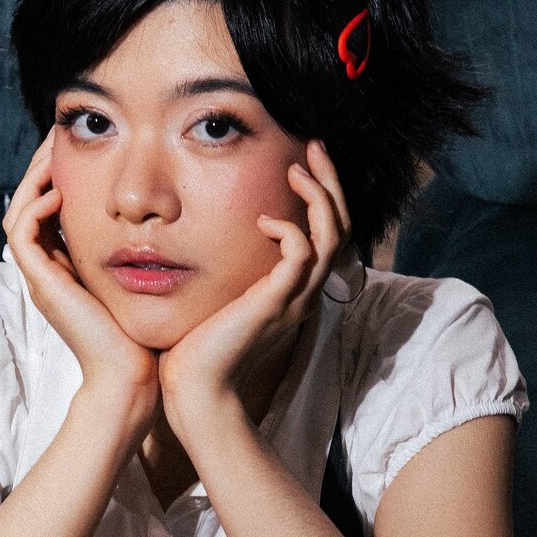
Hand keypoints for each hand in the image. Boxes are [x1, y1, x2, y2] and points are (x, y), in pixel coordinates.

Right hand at [4, 131, 160, 431]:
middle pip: (28, 204)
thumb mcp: (138, 279)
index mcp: (65, 268)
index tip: (79, 148)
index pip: (49, 210)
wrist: (131, 375)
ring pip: (18, 213)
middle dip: (42, 168)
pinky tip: (61, 192)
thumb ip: (135, 251)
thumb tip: (159, 220)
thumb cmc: (142, 333)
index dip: (57, 176)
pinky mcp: (42, 283)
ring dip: (33, 179)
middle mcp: (48, 270)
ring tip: (55, 153)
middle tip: (60, 136)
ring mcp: (41, 278)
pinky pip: (22, 234)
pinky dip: (35, 207)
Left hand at [159, 138, 349, 439]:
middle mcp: (302, 293)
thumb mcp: (221, 298)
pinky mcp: (274, 305)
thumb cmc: (198, 348)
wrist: (195, 389)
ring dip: (319, 197)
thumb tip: (205, 239)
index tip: (303, 163)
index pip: (327, 234)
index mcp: (293, 290)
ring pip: (331, 238)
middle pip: (340, 228)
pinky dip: (290, 232)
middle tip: (315, 147)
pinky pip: (300, 257)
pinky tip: (264, 221)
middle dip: (331, 183)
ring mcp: (293, 300)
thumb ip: (229, 272)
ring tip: (297, 169)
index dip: (323, 196)